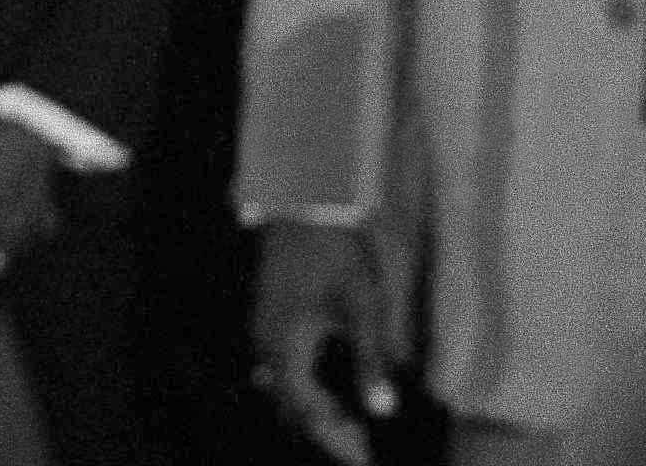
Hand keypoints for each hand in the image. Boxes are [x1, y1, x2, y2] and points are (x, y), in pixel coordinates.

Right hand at [250, 219, 399, 465]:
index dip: (336, 439)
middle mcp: (266, 341)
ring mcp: (262, 326)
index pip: (306, 411)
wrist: (307, 205)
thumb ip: (371, 360)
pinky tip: (329, 386)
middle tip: (360, 446)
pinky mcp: (267, 314)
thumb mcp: (363, 307)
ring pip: (282, 386)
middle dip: (325, 429)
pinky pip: (279, 366)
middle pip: (289, 404)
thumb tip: (383, 409)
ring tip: (348, 421)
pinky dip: (304, 386)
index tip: (365, 456)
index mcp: (286, 346)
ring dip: (312, 408)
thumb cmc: (337, 253)